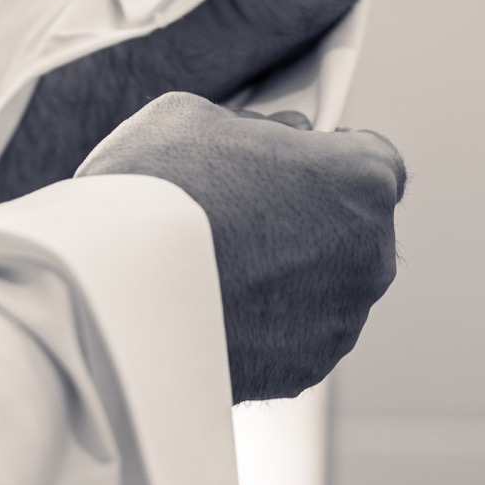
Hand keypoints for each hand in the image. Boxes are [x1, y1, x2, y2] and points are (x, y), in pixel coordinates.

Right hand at [76, 92, 406, 401]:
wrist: (110, 292)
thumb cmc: (154, 192)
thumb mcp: (195, 115)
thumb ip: (250, 128)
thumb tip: (259, 144)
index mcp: (362, 179)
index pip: (373, 156)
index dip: (327, 155)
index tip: (293, 160)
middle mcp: (369, 254)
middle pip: (353, 224)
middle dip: (309, 214)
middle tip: (242, 207)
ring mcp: (340, 319)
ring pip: (326, 282)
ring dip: (289, 270)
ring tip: (220, 257)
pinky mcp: (304, 369)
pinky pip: (298, 331)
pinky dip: (268, 318)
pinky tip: (217, 298)